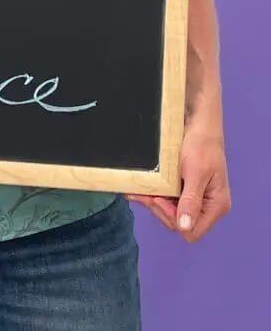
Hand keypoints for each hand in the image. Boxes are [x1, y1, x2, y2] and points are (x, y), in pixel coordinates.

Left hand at [127, 126, 230, 242]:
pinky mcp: (183, 189)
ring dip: (153, 202)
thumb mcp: (196, 172)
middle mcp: (206, 205)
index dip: (173, 219)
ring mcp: (194, 197)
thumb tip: (185, 227)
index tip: (159, 200)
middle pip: (179, 222)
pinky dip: (153, 194)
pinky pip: (166, 198)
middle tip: (145, 194)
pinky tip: (139, 190)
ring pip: (169, 211)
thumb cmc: (201, 145)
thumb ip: (191, 200)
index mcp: (216, 205)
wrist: (197, 123)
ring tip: (138, 192)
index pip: (192, 230)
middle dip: (160, 209)